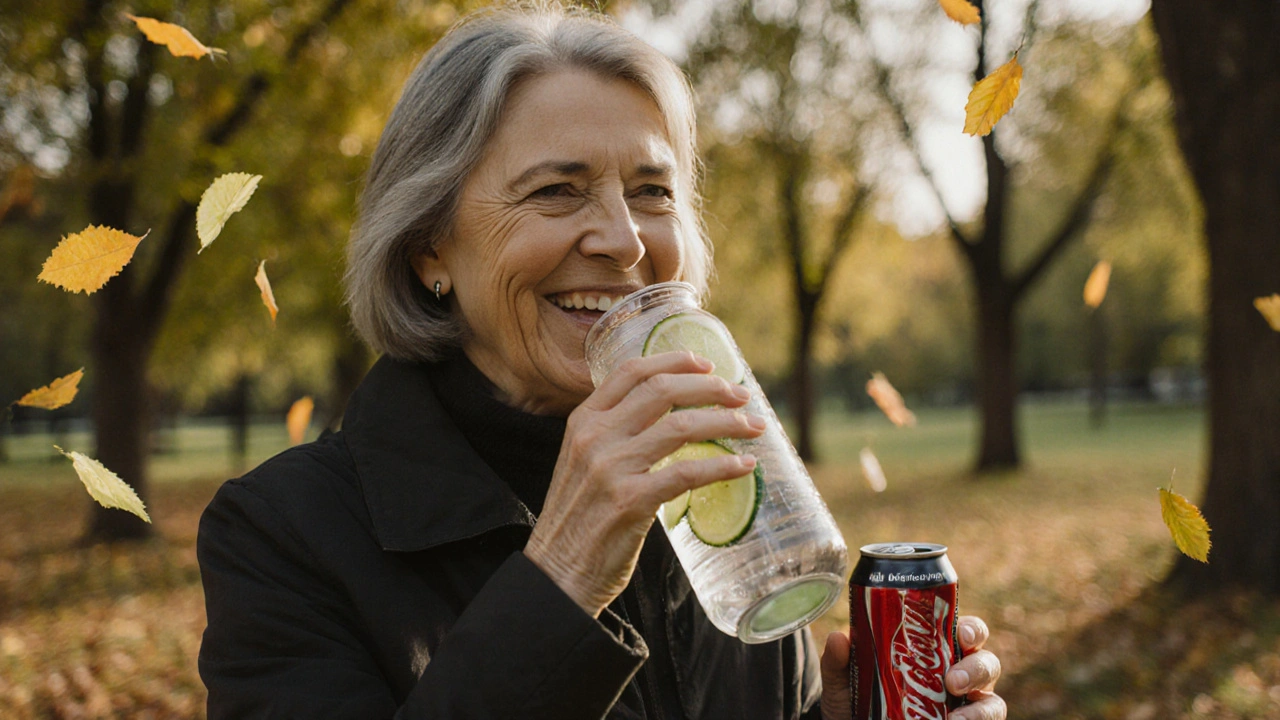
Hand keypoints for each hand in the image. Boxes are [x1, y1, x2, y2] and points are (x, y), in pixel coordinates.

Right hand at [524, 351, 765, 616]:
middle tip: (742, 395)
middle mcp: (594, 436)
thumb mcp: (583, 462)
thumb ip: (614, 436)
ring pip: (680, 426)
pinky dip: (722, 466)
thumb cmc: (579, 520)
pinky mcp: (630, 501)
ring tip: (752, 427)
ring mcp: (611, 468)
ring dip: (726, 421)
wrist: (557, 573)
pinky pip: (687, 473)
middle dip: (711, 387)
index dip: (674, 360)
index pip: (632, 371)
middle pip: (662, 390)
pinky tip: (743, 466)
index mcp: (582, 421)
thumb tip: (670, 417)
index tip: (708, 364)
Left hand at [819, 615, 1004, 719]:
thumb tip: (839, 638)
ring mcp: (966, 707)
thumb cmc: (857, 703)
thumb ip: (838, 662)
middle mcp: (959, 677)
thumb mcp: (843, 683)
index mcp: (938, 652)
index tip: (962, 633)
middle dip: (977, 669)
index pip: (967, 632)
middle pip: (987, 664)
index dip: (973, 629)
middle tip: (952, 681)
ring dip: (981, 709)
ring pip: (993, 703)